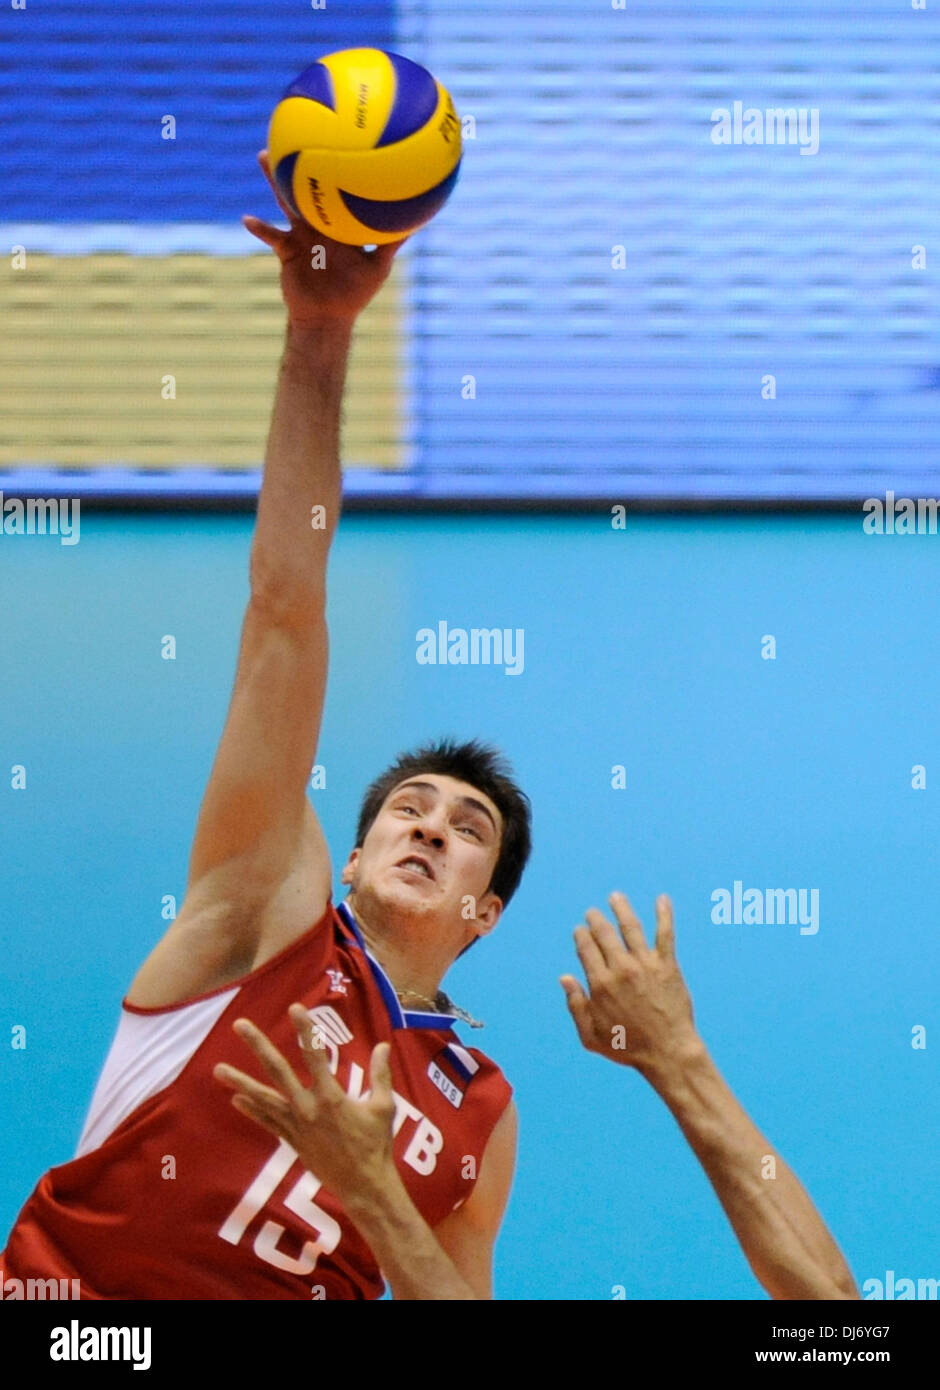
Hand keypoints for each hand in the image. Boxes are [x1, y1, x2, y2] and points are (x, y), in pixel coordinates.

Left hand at [213, 1004, 397, 1204]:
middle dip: (258, 1046)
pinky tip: (235, 1099)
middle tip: (240, 1025)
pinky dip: (252, 1110)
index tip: (295, 1008)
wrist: (363, 1186)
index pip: (315, 1055)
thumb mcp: (383, 1107)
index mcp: (332, 1097)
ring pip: (263, 1099)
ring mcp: (297, 1126)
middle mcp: (308, 1108)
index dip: (305, 1030)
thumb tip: (383, 1046)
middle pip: (278, 1071)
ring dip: (240, 1083)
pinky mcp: (292, 1141)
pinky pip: (268, 1122)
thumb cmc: (376, 1145)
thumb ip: (381, 1075)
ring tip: (218, 1069)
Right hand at [243, 150, 407, 326]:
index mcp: (338, 222)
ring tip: (263, 156)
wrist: (328, 317)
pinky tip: (247, 218)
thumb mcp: (378, 268)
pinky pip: (271, 237)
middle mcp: (318, 223)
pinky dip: (260, 229)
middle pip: (307, 185)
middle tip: (293, 129)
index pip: (336, 187)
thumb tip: (417, 223)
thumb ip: (392, 244)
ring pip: (285, 201)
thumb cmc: (355, 294)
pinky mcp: (285, 250)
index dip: (333, 164)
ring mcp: (300, 234)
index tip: (335, 134)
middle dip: (301, 159)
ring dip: (274, 180)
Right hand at [560, 892, 698, 1073]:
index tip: (581, 931)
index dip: (581, 935)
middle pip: (604, 933)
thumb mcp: (591, 1036)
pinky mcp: (667, 966)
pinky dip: (664, 915)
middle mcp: (620, 969)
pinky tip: (662, 899)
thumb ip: (575, 1006)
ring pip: (630, 927)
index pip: (586, 948)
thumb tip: (564, 978)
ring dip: (621, 908)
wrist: (667, 1052)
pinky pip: (665, 934)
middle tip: (593, 913)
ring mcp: (645, 965)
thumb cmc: (628, 1047)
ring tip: (616, 897)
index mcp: (600, 984)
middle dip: (596, 919)